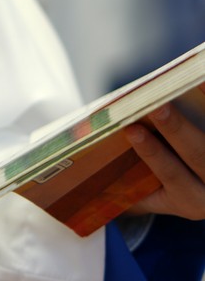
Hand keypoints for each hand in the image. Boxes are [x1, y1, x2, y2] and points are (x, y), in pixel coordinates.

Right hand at [128, 90, 204, 218]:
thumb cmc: (170, 188)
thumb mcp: (155, 196)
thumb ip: (130, 186)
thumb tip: (87, 152)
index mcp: (190, 201)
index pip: (172, 176)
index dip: (153, 153)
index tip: (131, 130)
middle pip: (198, 155)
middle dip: (175, 129)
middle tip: (157, 106)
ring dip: (202, 109)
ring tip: (185, 83)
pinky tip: (200, 79)